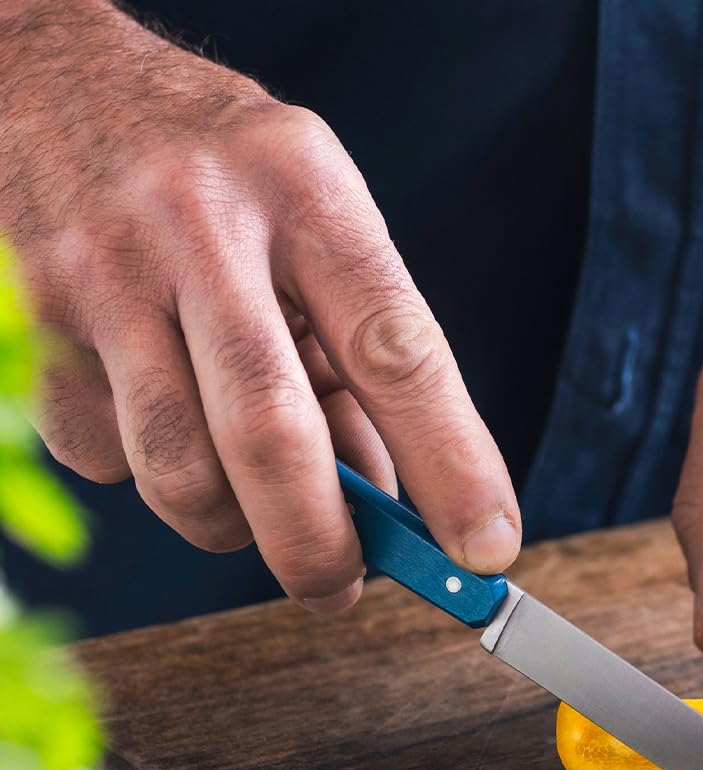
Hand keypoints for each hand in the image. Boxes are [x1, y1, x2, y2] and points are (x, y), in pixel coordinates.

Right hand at [0, 5, 517, 609]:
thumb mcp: (316, 224)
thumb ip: (361, 357)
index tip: (486, 548)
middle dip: (321, 545)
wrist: (46, 78)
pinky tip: (167, 417)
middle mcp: (200, 226)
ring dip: (232, 525)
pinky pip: (106, 459)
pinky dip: (151, 476)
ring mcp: (105, 272)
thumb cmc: (220, 175)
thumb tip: (390, 504)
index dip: (451, 466)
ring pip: (180, 471)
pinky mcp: (35, 323)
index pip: (397, 353)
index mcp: (305, 192)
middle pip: (272, 437)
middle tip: (342, 586)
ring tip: (254, 499)